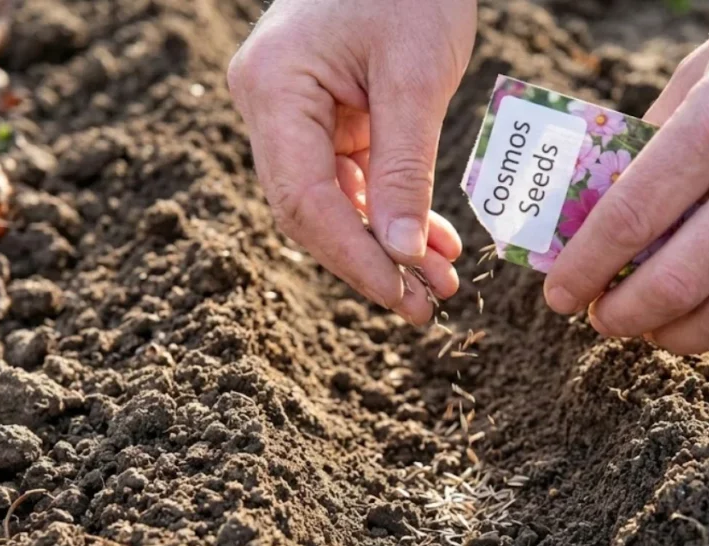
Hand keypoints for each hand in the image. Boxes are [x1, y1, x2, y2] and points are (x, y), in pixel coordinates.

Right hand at [227, 0, 475, 323]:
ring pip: (332, 202)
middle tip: (424, 305)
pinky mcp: (326, 115)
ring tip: (438, 282)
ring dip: (386, 245)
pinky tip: (431, 242)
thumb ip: (404, 169)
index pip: (304, 199)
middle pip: (310, 210)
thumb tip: (403, 255)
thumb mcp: (415, 78)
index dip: (353, 258)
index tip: (403, 296)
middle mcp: (270, 106)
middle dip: (371, 261)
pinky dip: (392, 210)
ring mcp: (294, 112)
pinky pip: (353, 177)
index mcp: (273, 90)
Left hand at [544, 0, 708, 353]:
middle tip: (599, 316)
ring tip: (649, 326)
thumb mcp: (701, 74)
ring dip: (673, 337)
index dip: (582, 269)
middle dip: (619, 316)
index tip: (558, 295)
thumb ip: (651, 145)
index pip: (629, 219)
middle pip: (674, 284)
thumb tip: (598, 211)